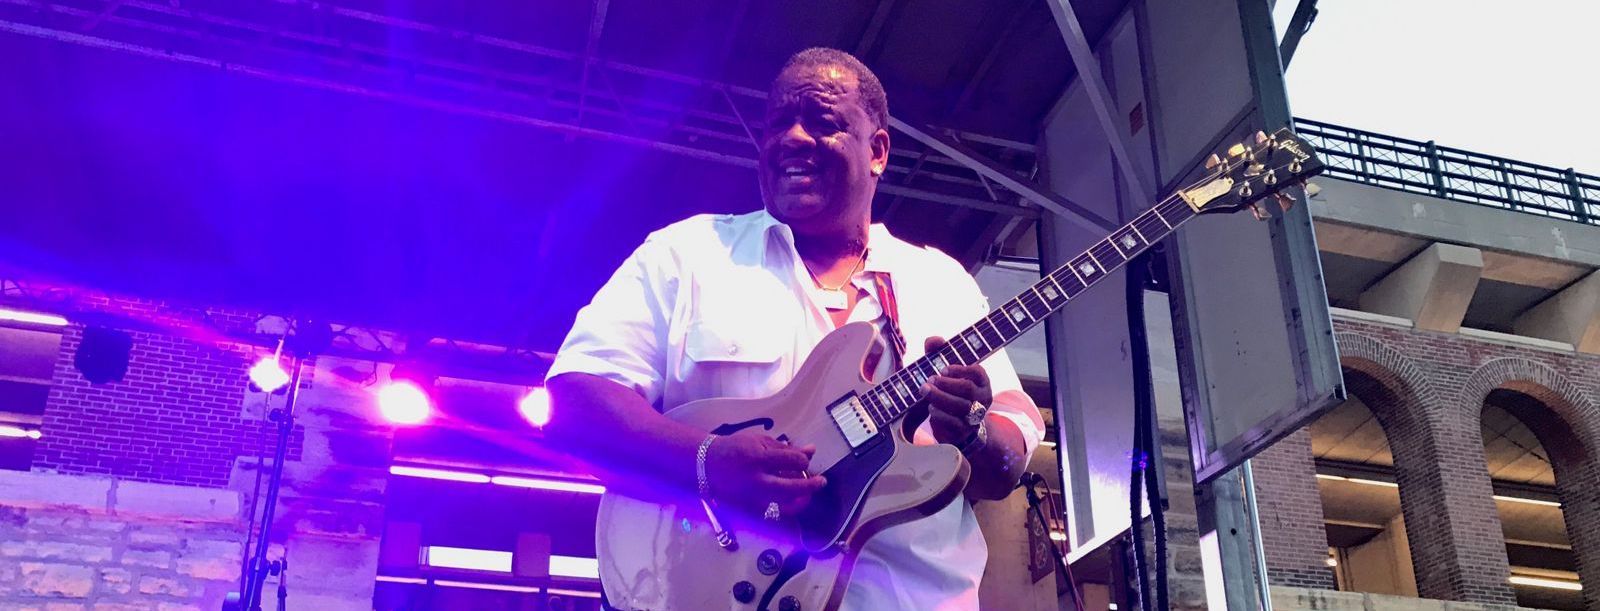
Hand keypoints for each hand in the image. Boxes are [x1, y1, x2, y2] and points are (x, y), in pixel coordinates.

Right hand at [703, 434, 826, 516]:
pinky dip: (787, 507)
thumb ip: (786, 448)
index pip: (793, 461)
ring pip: (785, 505)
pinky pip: (775, 512)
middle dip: (811, 486)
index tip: (803, 460)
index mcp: (758, 458)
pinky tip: (793, 500)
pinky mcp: (750, 508)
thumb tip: (811, 450)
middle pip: (792, 488)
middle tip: (821, 481)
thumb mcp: (760, 441)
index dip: (803, 460)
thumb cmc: (736, 449)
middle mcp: (756, 480)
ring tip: (808, 492)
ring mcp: (752, 497)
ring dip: (802, 499)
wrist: (708, 464)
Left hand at [919, 336, 993, 443]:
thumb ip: (938, 353)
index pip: (977, 372)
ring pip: (961, 406)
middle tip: (929, 380)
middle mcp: (982, 399)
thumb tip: (933, 340)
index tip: (943, 369)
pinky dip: (940, 415)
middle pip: (967, 389)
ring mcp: (975, 417)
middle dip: (946, 383)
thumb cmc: (949, 392)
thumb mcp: (943, 372)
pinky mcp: (964, 432)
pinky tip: (930, 408)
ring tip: (925, 391)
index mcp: (982, 382)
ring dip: (939, 397)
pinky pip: (954, 424)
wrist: (956, 428)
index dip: (960, 369)